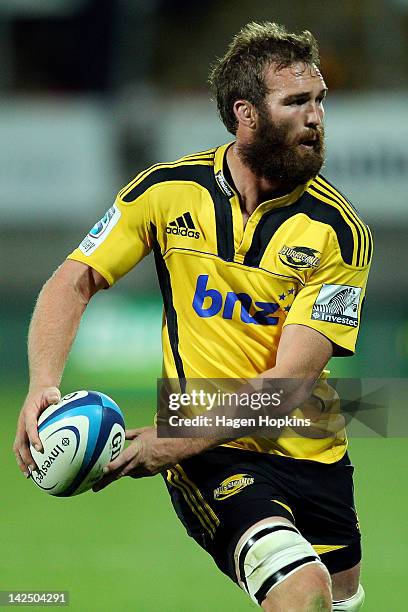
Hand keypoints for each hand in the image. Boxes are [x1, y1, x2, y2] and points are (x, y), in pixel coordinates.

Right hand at [13, 386, 60, 476]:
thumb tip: (57, 399)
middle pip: (21, 443)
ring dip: (22, 462)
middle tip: (35, 468)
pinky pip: (22, 449)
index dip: (33, 438)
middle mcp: (22, 424)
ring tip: (30, 475)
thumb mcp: (50, 391)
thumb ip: (52, 395)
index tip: (40, 448)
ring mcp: (22, 430)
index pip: (30, 427)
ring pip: (18, 449)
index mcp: (28, 414)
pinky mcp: (24, 434)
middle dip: (26, 457)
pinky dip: (25, 460)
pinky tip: (33, 470)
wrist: (38, 393)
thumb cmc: (46, 394)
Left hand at [92, 426, 210, 491]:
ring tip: (103, 481)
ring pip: (128, 473)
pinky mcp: (151, 473)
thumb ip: (129, 434)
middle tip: (95, 487)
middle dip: (107, 480)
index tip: (104, 470)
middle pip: (122, 472)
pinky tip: (129, 468)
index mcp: (139, 448)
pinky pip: (137, 473)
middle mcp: (141, 461)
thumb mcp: (144, 431)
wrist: (180, 445)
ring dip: (118, 476)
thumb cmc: (162, 435)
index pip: (124, 458)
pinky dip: (131, 471)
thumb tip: (117, 433)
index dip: (114, 465)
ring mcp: (146, 469)